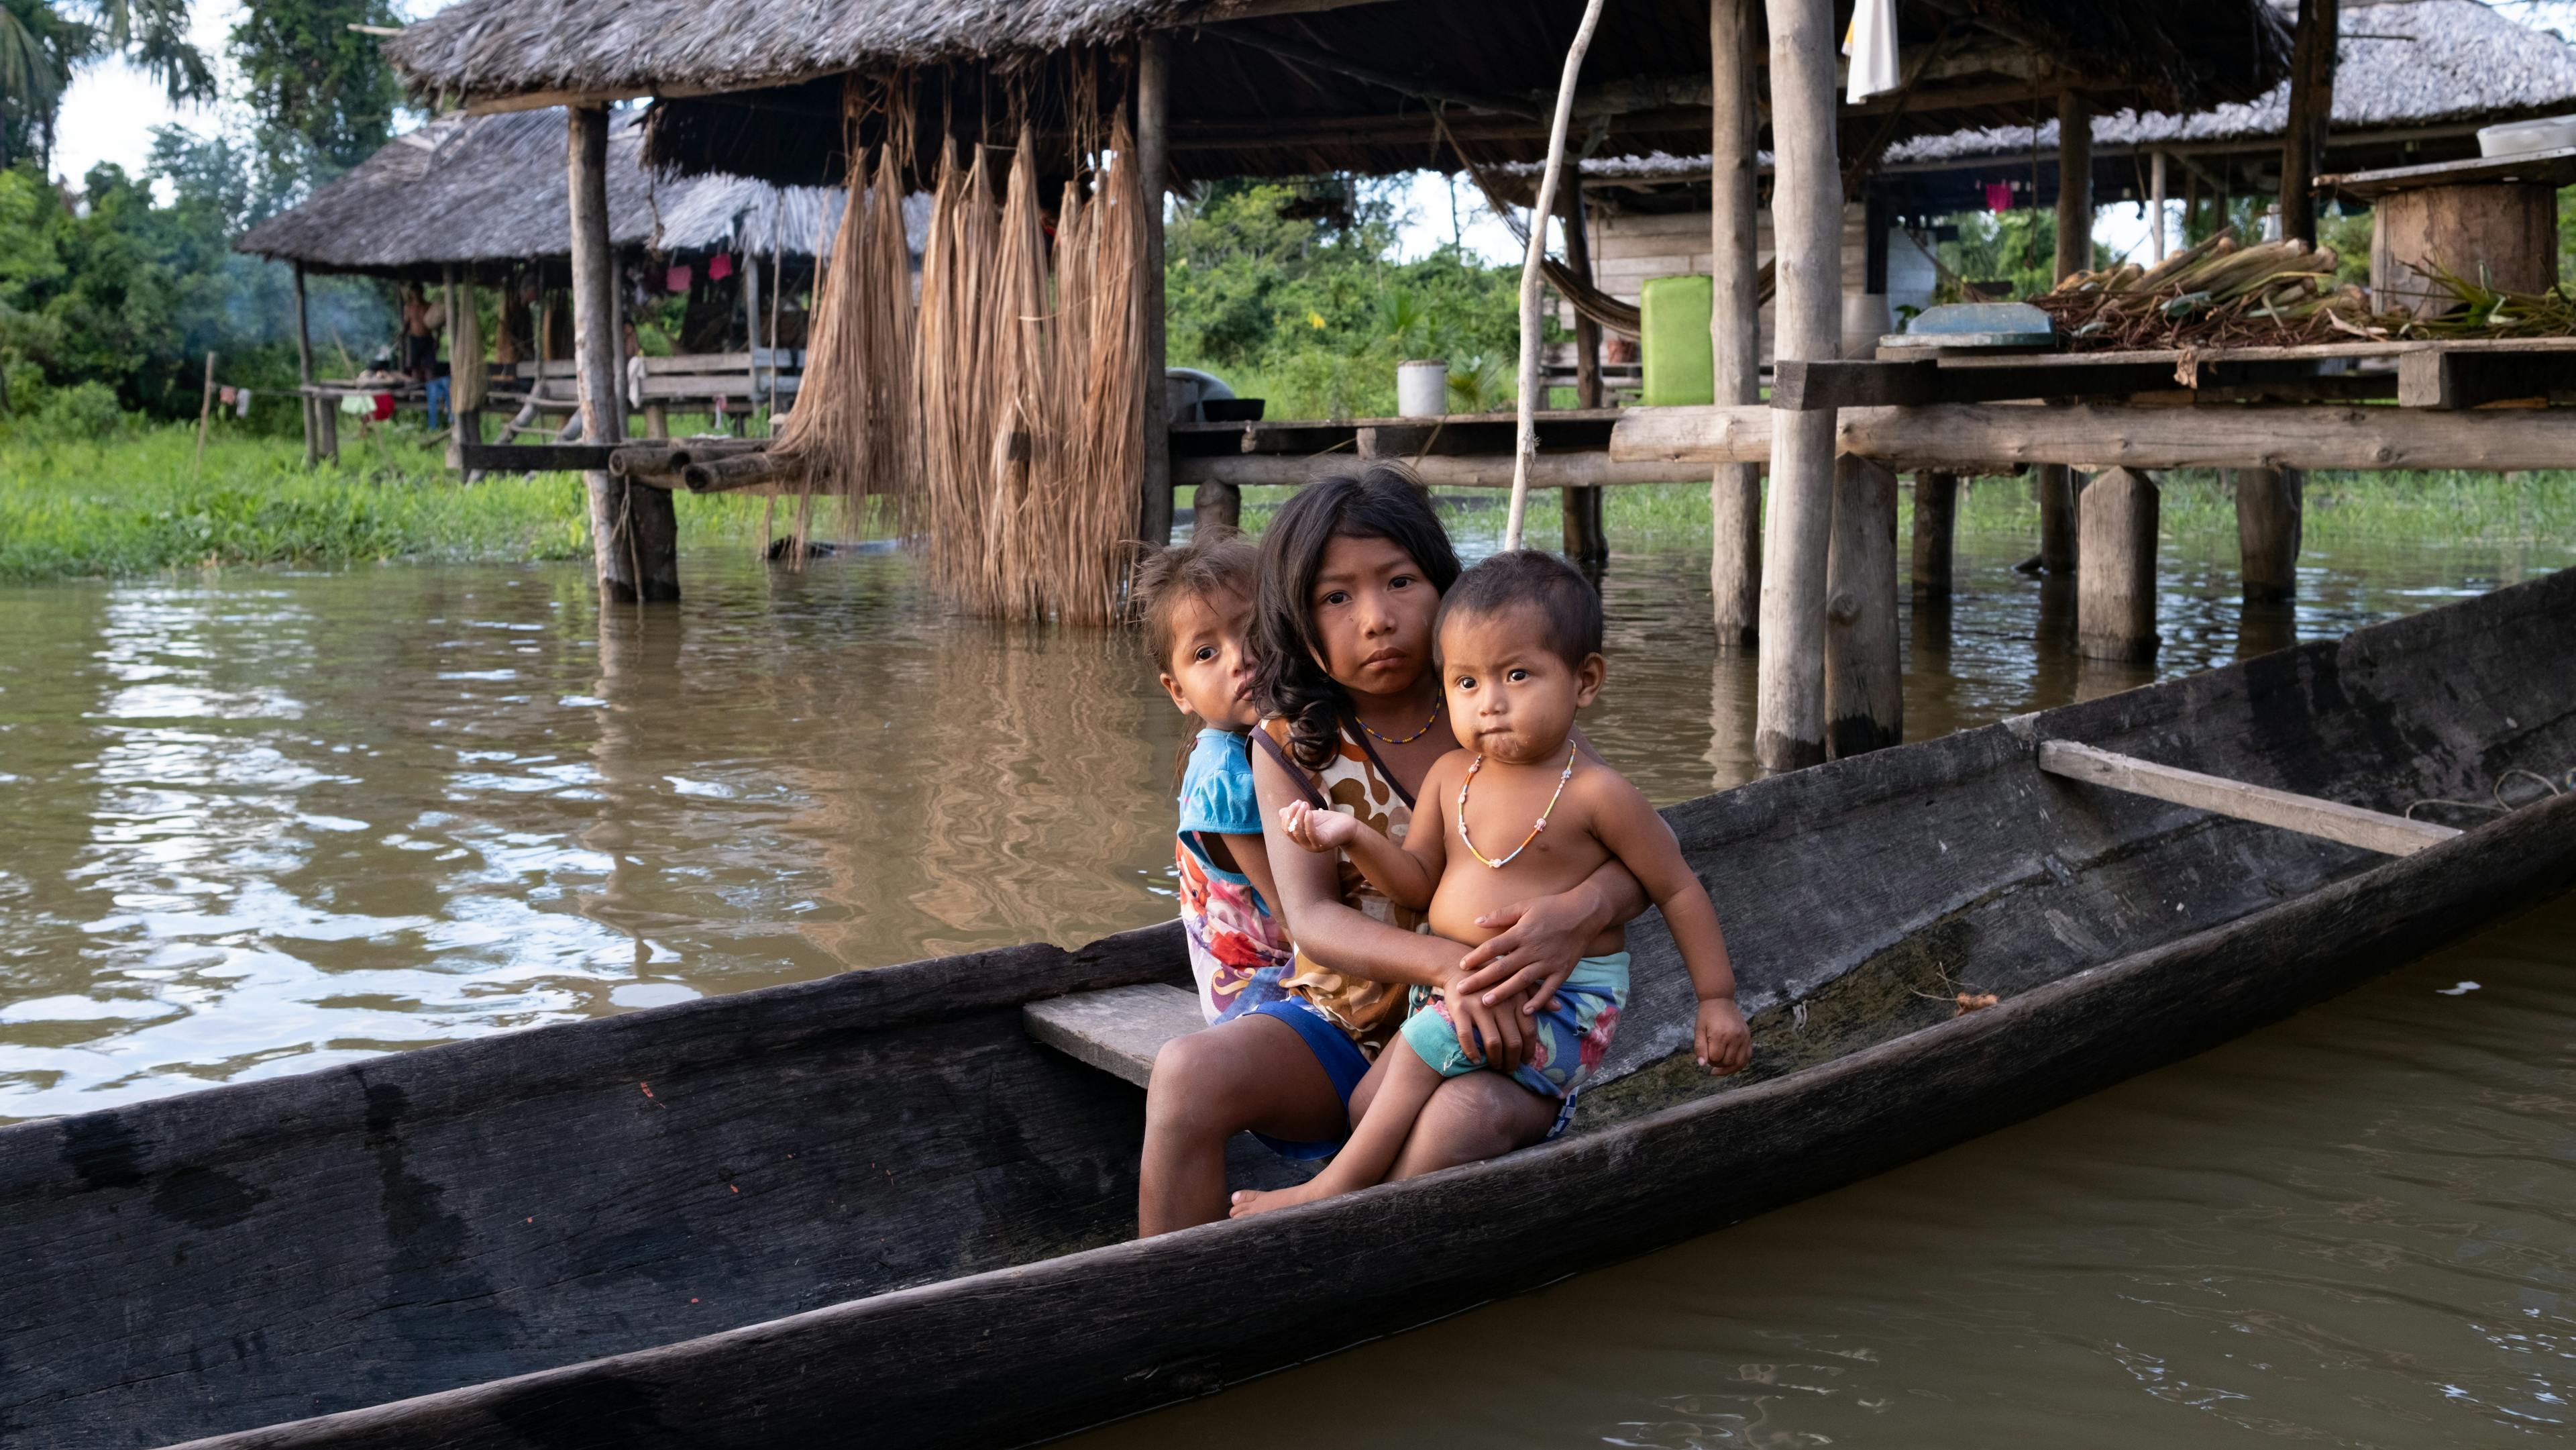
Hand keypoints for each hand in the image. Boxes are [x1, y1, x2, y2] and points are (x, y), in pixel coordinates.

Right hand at [1278, 800, 1355, 853]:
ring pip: (1298, 833)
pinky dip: (1308, 822)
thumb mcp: (1309, 816)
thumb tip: (1281, 811)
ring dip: (1299, 816)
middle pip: (1290, 831)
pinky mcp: (1323, 844)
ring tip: (1305, 804)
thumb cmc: (1329, 821)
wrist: (1348, 826)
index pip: (1286, 829)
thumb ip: (1296, 814)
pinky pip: (1311, 834)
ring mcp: (1314, 846)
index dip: (1287, 815)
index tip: (1296, 802)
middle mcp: (1305, 844)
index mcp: (1300, 838)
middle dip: (1292, 815)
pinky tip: (1309, 812)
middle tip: (1300, 802)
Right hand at [1439, 968, 1529, 1073]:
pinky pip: (1467, 1037)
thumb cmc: (1491, 977)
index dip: (1528, 1051)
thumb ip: (1536, 995)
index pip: (1528, 1032)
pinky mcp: (1460, 1009)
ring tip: (1495, 1066)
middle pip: (1513, 1041)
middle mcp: (1501, 1003)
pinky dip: (1472, 1052)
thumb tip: (1558, 1007)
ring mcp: (1479, 1007)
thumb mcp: (1517, 981)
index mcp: (1516, 998)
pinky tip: (1475, 1060)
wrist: (1458, 965)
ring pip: (1493, 1043)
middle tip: (1510, 1069)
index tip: (1525, 1061)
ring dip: (1496, 1060)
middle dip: (1513, 1061)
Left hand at [1454, 886, 1601, 1015]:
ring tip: (1486, 1003)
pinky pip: (1549, 989)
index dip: (1476, 956)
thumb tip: (1476, 921)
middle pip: (1503, 967)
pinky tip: (1525, 1011)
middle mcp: (1533, 949)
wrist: (1585, 913)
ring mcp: (1548, 962)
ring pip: (1522, 980)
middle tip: (1462, 990)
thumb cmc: (1553, 906)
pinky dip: (1538, 1001)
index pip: (1493, 947)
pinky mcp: (1562, 971)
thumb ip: (1501, 915)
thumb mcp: (1525, 905)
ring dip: (1503, 992)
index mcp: (1522, 932)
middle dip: (1481, 979)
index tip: (1461, 965)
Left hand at [1695, 996, 1750, 1075]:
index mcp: (1720, 1034)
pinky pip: (1747, 1056)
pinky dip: (1740, 1063)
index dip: (1708, 1060)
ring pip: (1739, 1063)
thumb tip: (1702, 1065)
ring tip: (1720, 1064)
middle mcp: (1734, 1036)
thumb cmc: (1707, 1015)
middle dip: (1717, 1064)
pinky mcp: (1748, 1037)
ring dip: (1728, 1067)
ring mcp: (1743, 1037)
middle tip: (1711, 1056)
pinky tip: (1731, 1064)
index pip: (1715, 1058)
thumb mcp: (1699, 1030)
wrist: (1720, 1000)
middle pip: (1727, 1062)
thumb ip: (1700, 1048)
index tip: (1705, 1054)